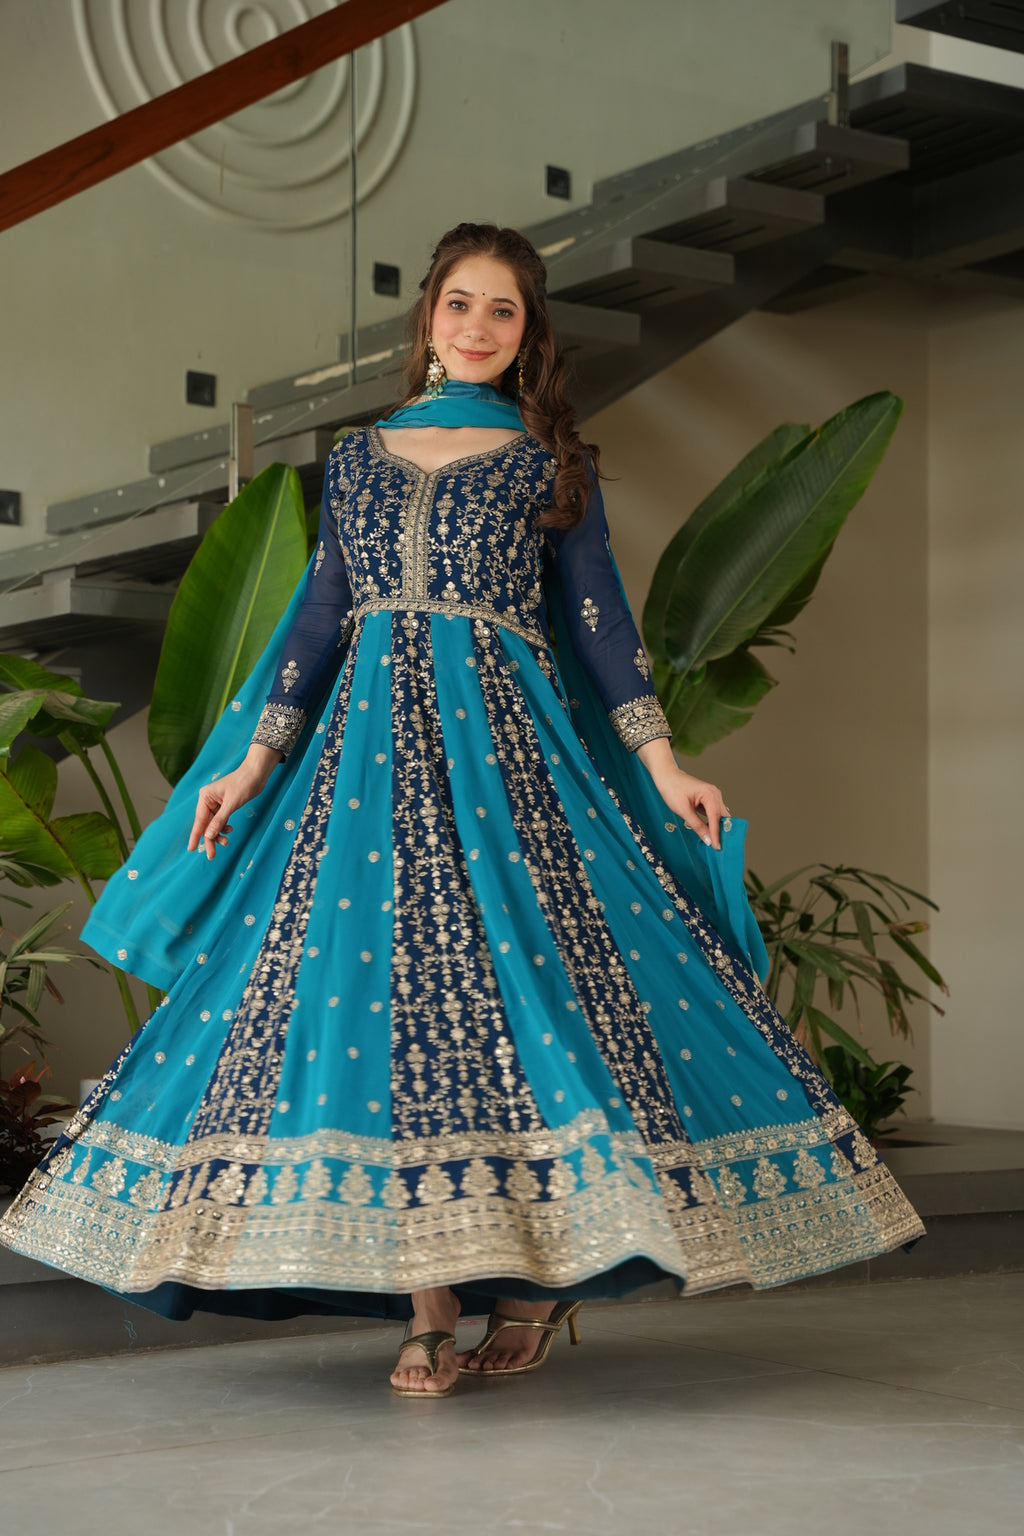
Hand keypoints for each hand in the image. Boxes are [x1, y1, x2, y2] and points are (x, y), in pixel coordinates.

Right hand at [187, 745, 279, 859]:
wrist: (257, 773)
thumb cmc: (244, 783)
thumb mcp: (232, 803)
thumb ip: (219, 820)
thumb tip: (208, 835)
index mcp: (205, 797)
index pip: (199, 820)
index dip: (195, 836)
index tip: (191, 849)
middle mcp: (208, 800)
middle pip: (205, 824)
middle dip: (209, 839)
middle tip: (212, 855)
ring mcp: (216, 803)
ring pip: (212, 824)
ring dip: (217, 834)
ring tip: (226, 842)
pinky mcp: (224, 805)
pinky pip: (220, 820)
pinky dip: (223, 827)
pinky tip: (229, 830)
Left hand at [656, 767, 728, 850]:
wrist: (666, 776)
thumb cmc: (672, 789)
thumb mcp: (683, 810)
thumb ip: (697, 825)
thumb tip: (707, 840)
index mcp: (710, 794)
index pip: (716, 818)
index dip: (716, 834)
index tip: (717, 847)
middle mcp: (714, 794)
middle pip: (722, 816)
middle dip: (722, 832)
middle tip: (721, 847)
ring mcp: (712, 796)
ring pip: (719, 815)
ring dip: (718, 828)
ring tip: (716, 842)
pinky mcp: (708, 799)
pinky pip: (713, 813)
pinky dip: (713, 823)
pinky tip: (710, 832)